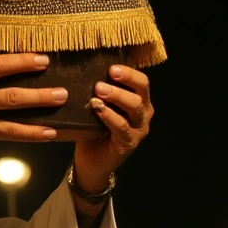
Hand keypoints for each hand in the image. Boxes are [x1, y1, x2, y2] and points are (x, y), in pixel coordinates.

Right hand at [0, 47, 64, 164]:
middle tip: (56, 76)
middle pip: (8, 86)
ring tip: (60, 98)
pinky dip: (31, 133)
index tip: (38, 57)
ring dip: (39, 103)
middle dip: (35, 80)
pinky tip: (49, 133)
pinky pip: (9, 132)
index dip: (18, 59)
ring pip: (12, 108)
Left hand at [71, 65, 152, 194]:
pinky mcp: (129, 143)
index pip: (141, 81)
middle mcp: (143, 113)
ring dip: (116, 96)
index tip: (111, 67)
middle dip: (123, 81)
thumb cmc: (92, 128)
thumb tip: (84, 68)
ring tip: (98, 91)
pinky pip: (122, 127)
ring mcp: (139, 129)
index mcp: (138, 100)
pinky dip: (110, 116)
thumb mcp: (97, 105)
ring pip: (134, 107)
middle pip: (142, 90)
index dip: (129, 72)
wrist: (90, 160)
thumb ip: (98, 90)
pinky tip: (98, 109)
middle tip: (101, 80)